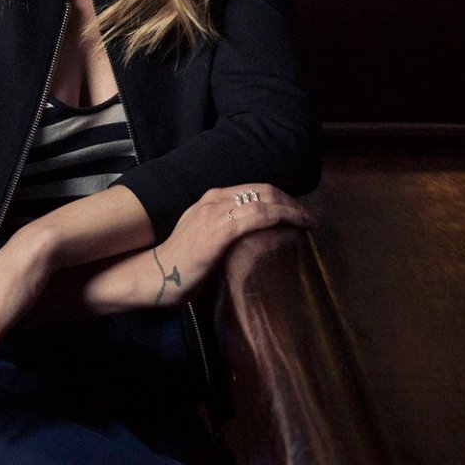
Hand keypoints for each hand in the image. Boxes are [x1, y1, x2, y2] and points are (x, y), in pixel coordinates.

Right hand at [146, 184, 312, 305]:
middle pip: (263, 190)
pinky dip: (280, 217)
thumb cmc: (182, 263)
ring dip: (291, 209)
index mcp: (211, 199)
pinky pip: (256, 216)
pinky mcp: (218, 232)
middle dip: (291, 202)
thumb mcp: (205, 237)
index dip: (281, 198)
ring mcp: (215, 214)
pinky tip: (294, 225)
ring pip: (263, 200)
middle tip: (308, 218)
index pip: (254, 189)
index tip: (297, 212)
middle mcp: (214, 200)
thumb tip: (254, 238)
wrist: (156, 275)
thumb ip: (225, 230)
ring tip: (308, 222)